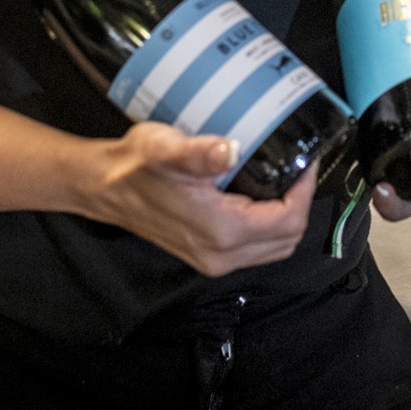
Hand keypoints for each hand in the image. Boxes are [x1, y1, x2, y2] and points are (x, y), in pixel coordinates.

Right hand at [89, 123, 315, 276]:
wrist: (104, 187)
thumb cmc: (136, 165)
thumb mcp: (165, 149)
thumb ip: (199, 153)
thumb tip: (230, 150)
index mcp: (222, 232)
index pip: (288, 220)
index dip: (305, 190)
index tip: (306, 159)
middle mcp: (221, 255)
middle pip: (287, 238)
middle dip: (300, 203)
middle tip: (297, 167)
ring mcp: (213, 260)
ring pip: (273, 247)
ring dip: (285, 216)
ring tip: (282, 178)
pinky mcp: (207, 256)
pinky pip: (254, 248)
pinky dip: (266, 225)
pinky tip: (258, 194)